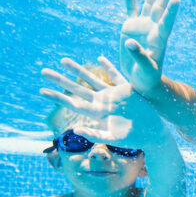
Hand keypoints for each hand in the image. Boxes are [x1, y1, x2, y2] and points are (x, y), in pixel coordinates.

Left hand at [40, 56, 161, 147]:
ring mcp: (114, 95)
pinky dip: (108, 66)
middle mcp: (102, 102)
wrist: (153, 133)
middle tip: (43, 72)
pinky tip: (100, 58)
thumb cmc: (134, 139)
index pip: (72, 103)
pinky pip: (116, 75)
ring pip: (91, 79)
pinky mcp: (127, 90)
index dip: (57, 97)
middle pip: (76, 89)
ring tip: (62, 61)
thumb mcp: (114, 138)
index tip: (41, 91)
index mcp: (97, 113)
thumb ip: (95, 134)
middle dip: (60, 80)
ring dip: (77, 70)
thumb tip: (75, 130)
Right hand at [119, 0, 179, 93]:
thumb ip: (139, 55)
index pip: (166, 22)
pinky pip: (131, 11)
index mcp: (159, 38)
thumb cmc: (148, 77)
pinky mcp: (130, 28)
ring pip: (149, 5)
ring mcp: (142, 26)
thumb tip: (130, 42)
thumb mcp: (146, 69)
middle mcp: (153, 29)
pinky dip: (130, 0)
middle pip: (161, 7)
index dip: (171, 11)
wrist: (141, 80)